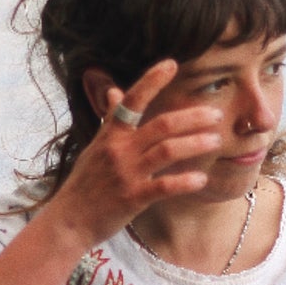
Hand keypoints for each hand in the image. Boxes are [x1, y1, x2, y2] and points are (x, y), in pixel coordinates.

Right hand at [43, 59, 220, 248]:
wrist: (69, 220)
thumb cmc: (84, 184)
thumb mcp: (94, 147)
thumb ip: (109, 119)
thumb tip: (114, 92)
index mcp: (111, 135)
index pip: (132, 101)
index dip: (151, 81)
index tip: (172, 64)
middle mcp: (119, 150)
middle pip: (161, 125)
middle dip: (192, 117)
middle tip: (216, 115)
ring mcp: (126, 174)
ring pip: (167, 151)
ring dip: (195, 144)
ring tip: (216, 140)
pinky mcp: (133, 198)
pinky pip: (164, 187)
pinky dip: (185, 181)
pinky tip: (202, 178)